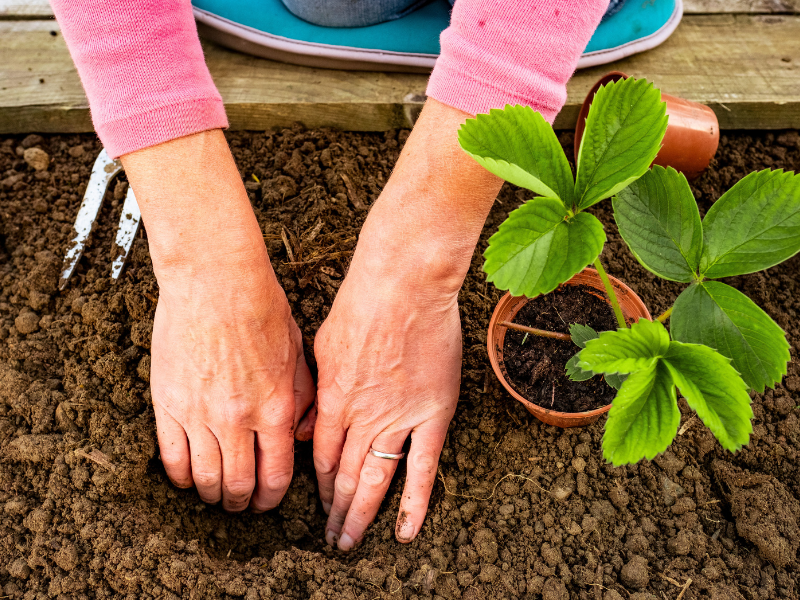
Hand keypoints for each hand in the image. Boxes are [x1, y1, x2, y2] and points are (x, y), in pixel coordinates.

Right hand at [121, 130, 315, 511]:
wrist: (214, 280)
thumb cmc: (263, 309)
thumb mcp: (299, 353)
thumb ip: (303, 399)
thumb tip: (301, 437)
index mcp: (276, 407)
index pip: (277, 473)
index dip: (273, 497)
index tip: (270, 501)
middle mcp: (238, 419)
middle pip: (239, 483)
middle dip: (243, 502)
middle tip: (242, 504)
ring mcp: (200, 413)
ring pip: (204, 478)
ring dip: (212, 494)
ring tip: (216, 495)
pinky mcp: (168, 404)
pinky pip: (172, 457)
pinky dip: (180, 477)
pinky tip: (187, 479)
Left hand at [312, 99, 502, 548]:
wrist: (403, 284)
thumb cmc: (362, 304)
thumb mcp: (322, 345)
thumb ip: (315, 389)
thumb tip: (308, 424)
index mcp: (332, 401)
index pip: (322, 457)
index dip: (320, 485)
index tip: (321, 502)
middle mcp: (360, 418)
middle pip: (344, 477)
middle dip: (335, 511)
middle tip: (332, 538)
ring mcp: (395, 419)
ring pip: (374, 479)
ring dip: (361, 514)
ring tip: (352, 541)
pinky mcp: (430, 414)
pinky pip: (421, 468)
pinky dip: (413, 502)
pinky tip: (406, 530)